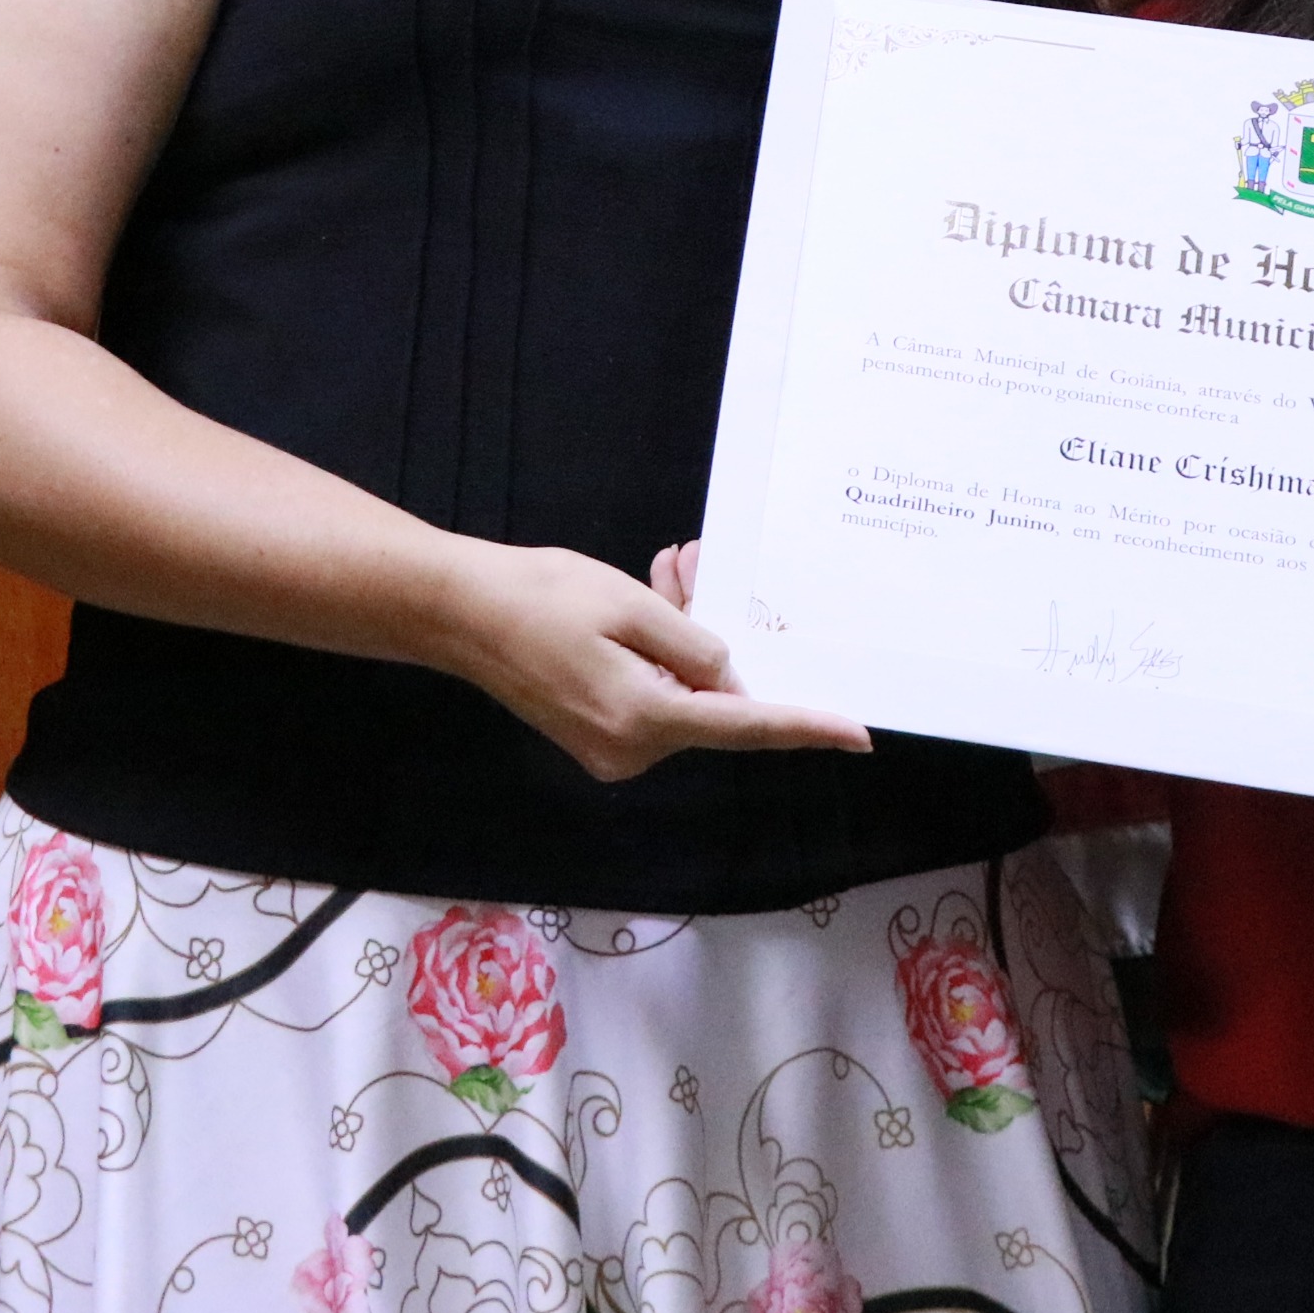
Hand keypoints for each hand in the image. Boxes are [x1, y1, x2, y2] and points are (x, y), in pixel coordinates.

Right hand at [434, 543, 864, 784]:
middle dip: (712, 635)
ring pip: (681, 688)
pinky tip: (648, 595)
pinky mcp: (594, 733)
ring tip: (666, 568)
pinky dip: (656, 650)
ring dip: (680, 632)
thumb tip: (729, 681)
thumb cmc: (539, 598)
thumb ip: (694, 644)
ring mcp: (610, 747)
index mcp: (644, 718)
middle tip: (692, 563)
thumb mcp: (631, 607)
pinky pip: (651, 692)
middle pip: (708, 697)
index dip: (805, 726)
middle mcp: (630, 749)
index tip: (858, 735)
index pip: (745, 724)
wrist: (455, 611)